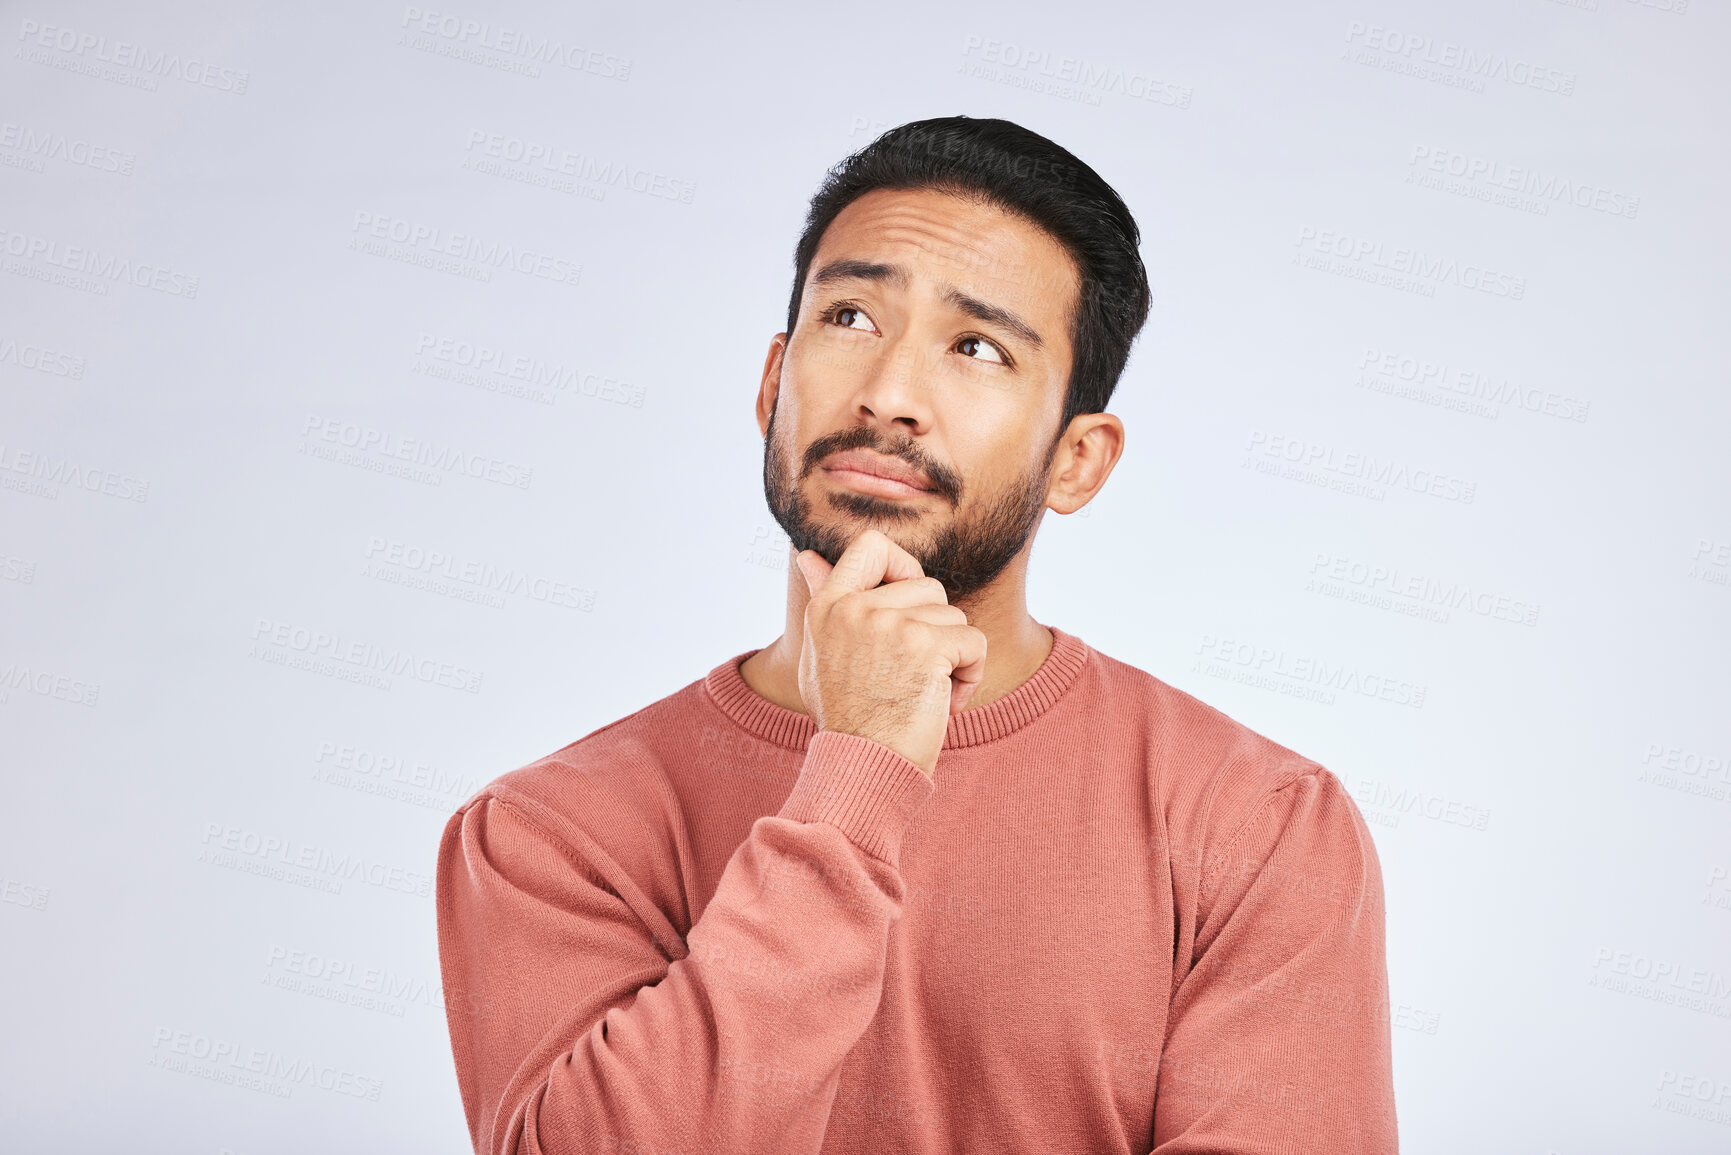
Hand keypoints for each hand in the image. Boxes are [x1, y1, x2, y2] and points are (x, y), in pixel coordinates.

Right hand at [794, 529, 987, 776]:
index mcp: (828, 607)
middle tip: (914, 674)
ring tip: (926, 693)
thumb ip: (823, 602)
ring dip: (954, 657)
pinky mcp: (926, 646)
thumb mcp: (822, 654)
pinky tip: (944, 703)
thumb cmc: (848, 717)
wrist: (863, 769)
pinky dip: (972, 674)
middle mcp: (855, 609)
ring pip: (954, 616)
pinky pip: (974, 642)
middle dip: (935, 630)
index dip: (902, 565)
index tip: (908, 604)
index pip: (871, 546)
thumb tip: (807, 556)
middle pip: (929, 586)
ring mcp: (890, 625)